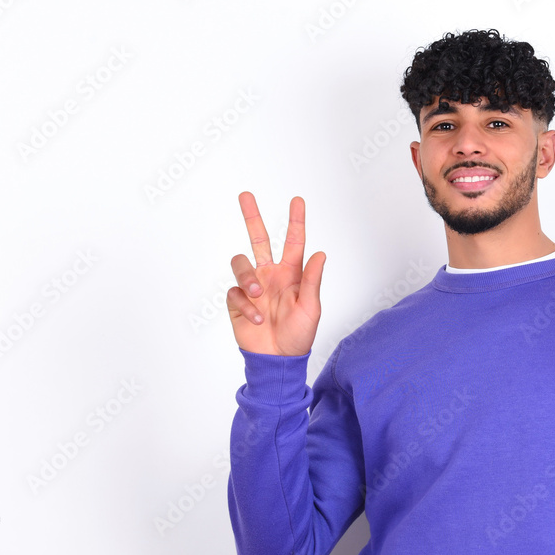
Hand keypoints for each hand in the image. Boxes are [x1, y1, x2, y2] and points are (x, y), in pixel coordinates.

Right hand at [226, 192, 325, 355]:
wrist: (277, 360)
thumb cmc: (298, 336)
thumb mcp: (311, 309)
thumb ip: (312, 281)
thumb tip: (320, 253)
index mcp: (291, 274)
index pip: (293, 242)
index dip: (296, 221)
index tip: (297, 200)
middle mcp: (271, 275)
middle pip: (258, 239)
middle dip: (252, 217)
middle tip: (245, 195)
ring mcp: (253, 287)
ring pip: (241, 263)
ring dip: (248, 277)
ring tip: (258, 296)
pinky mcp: (238, 301)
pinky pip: (234, 292)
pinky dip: (245, 305)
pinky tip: (256, 319)